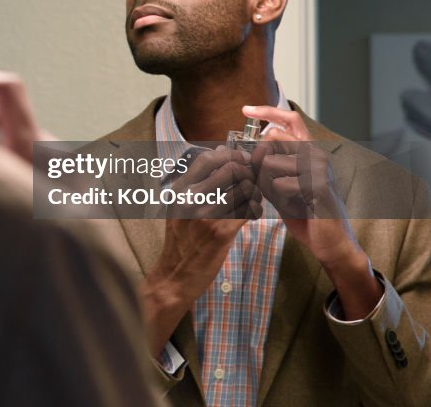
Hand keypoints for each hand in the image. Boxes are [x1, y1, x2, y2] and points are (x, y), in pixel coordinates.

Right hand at [142, 147, 256, 355]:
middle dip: (247, 174)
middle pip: (231, 170)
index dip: (230, 155)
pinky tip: (253, 214)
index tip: (241, 160)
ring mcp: (206, 216)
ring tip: (252, 199)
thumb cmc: (180, 241)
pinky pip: (249, 211)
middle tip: (252, 182)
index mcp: (180, 191)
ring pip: (244, 189)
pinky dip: (256, 210)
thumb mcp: (177, 208)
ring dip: (255, 192)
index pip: (208, 159)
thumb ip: (195, 184)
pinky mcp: (221, 233)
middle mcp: (191, 200)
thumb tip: (220, 155)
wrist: (174, 276)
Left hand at [244, 105, 382, 318]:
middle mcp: (316, 153)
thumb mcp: (281, 185)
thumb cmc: (305, 213)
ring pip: (270, 163)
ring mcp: (320, 167)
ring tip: (287, 201)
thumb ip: (268, 167)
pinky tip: (296, 208)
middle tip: (269, 186)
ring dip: (268, 186)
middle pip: (270, 141)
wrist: (330, 243)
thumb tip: (249, 149)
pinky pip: (280, 185)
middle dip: (258, 164)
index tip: (245, 109)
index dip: (266, 111)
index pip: (288, 119)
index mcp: (309, 150)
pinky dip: (279, 200)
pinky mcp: (320, 185)